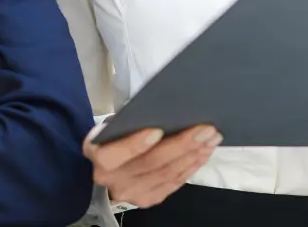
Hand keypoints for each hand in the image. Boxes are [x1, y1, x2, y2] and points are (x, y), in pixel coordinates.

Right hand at [84, 124, 220, 207]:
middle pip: (149, 164)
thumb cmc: (116, 135)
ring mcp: (130, 192)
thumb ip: (131, 121)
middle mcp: (110, 178)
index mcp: (97, 154)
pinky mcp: (147, 199)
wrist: (109, 166)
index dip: (134, 145)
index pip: (112, 154)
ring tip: (211, 137)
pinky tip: (204, 152)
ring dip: (192, 155)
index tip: (157, 130)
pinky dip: (191, 166)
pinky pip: (173, 184)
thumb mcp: (115, 123)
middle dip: (180, 145)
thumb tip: (165, 108)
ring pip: (165, 174)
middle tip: (204, 129)